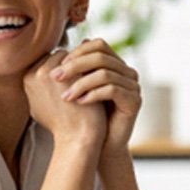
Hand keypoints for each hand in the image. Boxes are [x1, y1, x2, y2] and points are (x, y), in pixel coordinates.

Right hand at [24, 50, 106, 147]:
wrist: (76, 138)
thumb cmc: (61, 125)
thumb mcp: (40, 105)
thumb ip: (39, 86)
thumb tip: (42, 73)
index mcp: (27, 78)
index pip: (47, 61)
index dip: (63, 69)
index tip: (74, 80)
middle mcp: (37, 73)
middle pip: (58, 56)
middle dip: (72, 64)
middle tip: (86, 76)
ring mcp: (54, 72)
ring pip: (73, 56)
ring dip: (83, 64)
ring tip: (93, 78)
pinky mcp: (73, 73)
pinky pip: (85, 60)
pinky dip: (93, 67)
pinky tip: (100, 79)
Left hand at [50, 39, 140, 155]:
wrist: (98, 144)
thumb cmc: (83, 115)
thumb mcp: (73, 89)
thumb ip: (69, 71)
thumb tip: (55, 52)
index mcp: (113, 65)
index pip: (98, 45)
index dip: (77, 52)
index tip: (58, 65)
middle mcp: (126, 72)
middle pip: (101, 56)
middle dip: (75, 65)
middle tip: (55, 77)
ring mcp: (132, 86)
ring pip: (105, 73)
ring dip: (80, 84)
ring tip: (64, 96)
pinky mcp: (134, 101)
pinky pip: (113, 90)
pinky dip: (93, 95)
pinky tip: (79, 103)